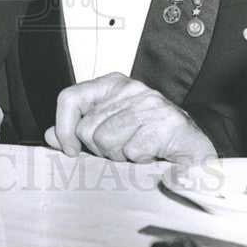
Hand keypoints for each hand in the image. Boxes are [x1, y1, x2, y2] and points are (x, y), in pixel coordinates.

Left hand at [46, 72, 216, 164]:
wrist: (195, 148)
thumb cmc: (152, 137)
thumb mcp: (111, 128)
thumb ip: (79, 129)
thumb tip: (51, 135)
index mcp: (113, 84)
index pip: (70, 98)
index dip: (63, 128)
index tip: (70, 149)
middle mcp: (131, 88)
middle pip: (86, 128)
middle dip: (99, 149)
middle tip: (122, 148)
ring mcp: (149, 104)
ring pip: (105, 141)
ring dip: (120, 156)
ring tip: (137, 151)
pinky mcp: (164, 124)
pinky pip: (130, 152)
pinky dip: (138, 162)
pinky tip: (152, 155)